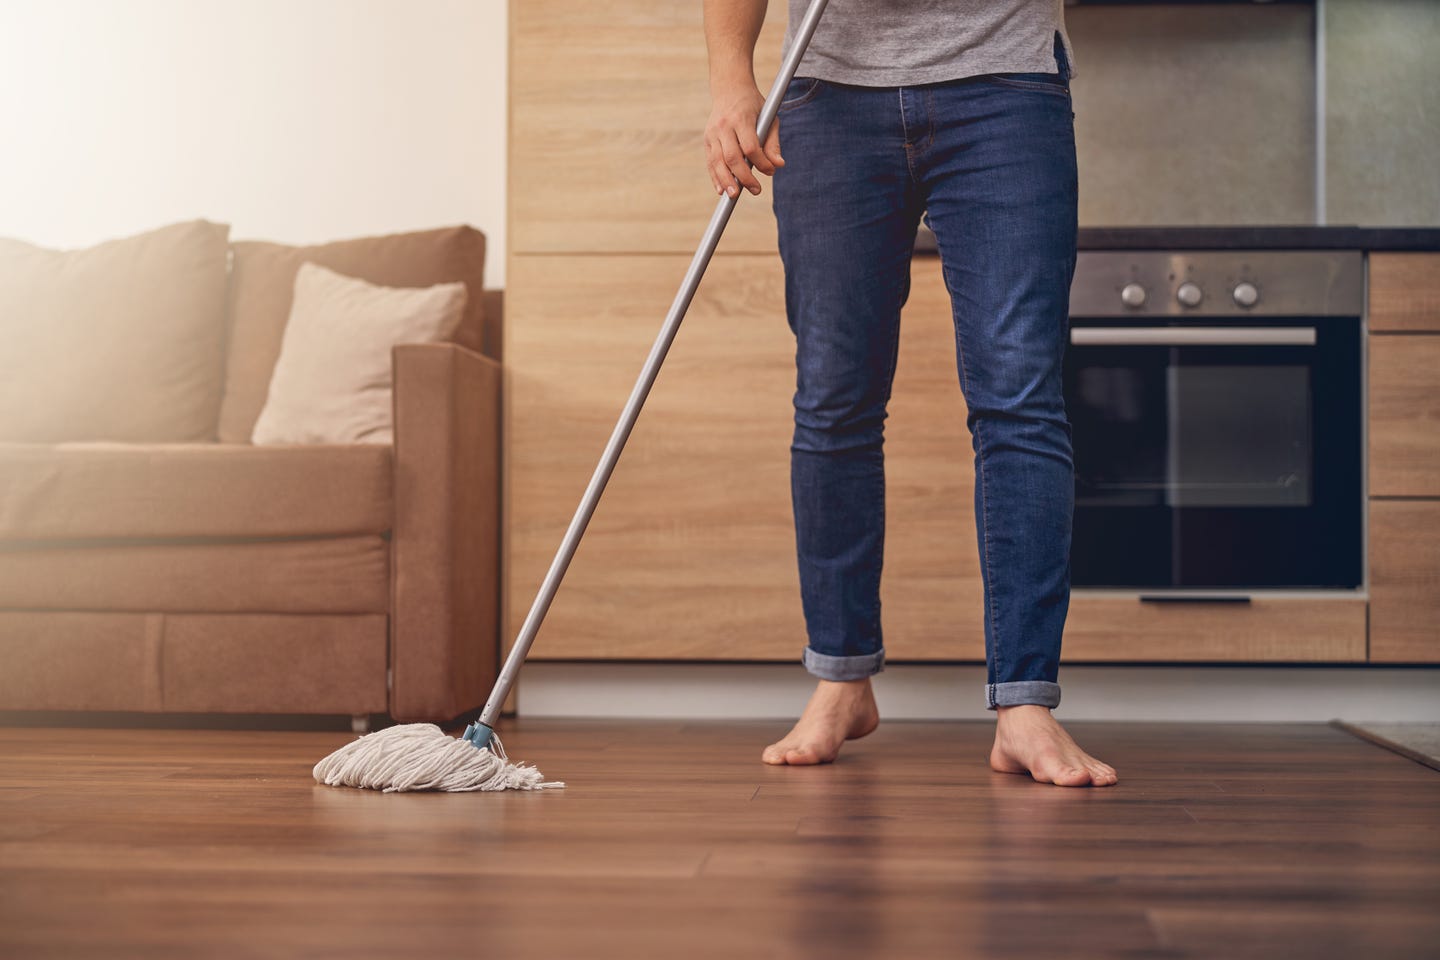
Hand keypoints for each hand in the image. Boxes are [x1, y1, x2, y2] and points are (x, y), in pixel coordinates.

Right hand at [704, 82, 782, 197]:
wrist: (729, 89)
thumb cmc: (753, 106)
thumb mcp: (769, 118)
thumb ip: (773, 143)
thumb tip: (778, 165)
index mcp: (741, 119)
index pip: (750, 146)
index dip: (760, 162)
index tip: (770, 172)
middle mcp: (723, 126)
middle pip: (732, 157)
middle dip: (743, 177)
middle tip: (756, 190)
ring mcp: (712, 133)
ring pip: (717, 162)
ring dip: (726, 181)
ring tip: (735, 195)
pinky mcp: (707, 140)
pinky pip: (710, 162)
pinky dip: (715, 177)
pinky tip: (721, 190)